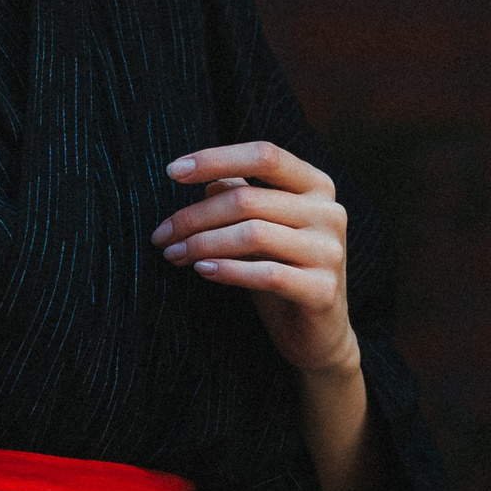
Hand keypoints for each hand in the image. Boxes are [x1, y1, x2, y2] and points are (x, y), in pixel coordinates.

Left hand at [153, 141, 357, 377]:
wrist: (317, 334)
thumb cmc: (282, 272)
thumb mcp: (259, 230)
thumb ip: (241, 199)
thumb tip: (206, 180)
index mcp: (317, 186)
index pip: (264, 156)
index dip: (216, 159)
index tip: (172, 172)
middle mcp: (330, 212)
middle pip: (248, 200)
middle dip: (194, 217)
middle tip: (161, 235)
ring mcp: (330, 251)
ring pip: (253, 234)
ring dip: (203, 245)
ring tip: (174, 255)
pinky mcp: (324, 289)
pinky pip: (267, 273)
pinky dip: (228, 271)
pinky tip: (202, 272)